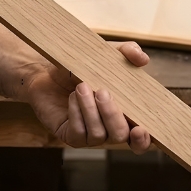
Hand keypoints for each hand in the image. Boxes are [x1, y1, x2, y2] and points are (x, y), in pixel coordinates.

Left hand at [18, 41, 151, 152]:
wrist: (47, 72)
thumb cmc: (80, 67)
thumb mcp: (104, 55)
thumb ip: (125, 52)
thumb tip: (143, 58)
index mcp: (124, 115)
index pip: (140, 139)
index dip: (143, 139)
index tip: (140, 128)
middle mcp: (110, 130)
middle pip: (120, 136)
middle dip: (113, 115)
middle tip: (102, 91)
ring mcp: (90, 136)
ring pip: (99, 135)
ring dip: (91, 109)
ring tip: (81, 86)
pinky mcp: (71, 137)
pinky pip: (79, 133)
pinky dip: (77, 113)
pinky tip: (72, 97)